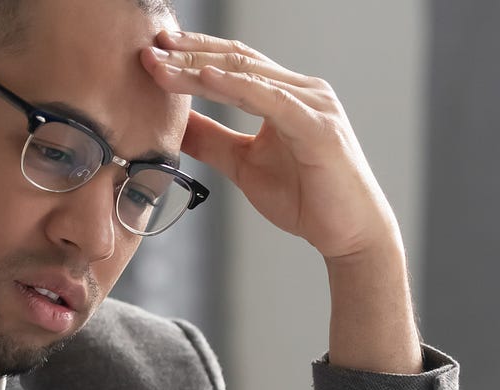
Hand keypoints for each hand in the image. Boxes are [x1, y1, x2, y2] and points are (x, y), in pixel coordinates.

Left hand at [142, 30, 401, 259]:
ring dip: (200, 67)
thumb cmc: (306, 198)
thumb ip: (212, 140)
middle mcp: (302, 90)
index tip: (152, 51)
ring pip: (247, 75)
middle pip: (236, 60)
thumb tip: (175, 124)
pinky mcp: (318, 126)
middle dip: (189, 53)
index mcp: (286, 94)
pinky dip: (235, 86)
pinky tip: (205, 77)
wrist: (350, 234)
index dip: (192, 54)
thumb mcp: (242, 164)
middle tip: (149, 47)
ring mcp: (312, 104)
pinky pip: (270, 99)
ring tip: (162, 63)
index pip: (232, 62)